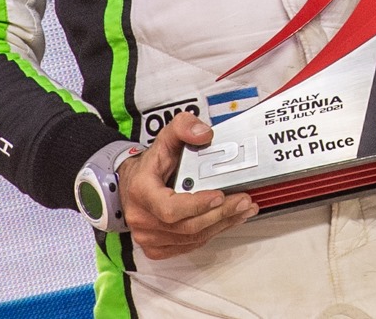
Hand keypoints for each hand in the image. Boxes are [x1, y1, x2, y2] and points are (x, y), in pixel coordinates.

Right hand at [119, 113, 257, 259]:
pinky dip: (211, 233)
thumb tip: (204, 134)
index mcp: (141, 191)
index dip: (197, 205)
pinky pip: (189, 245)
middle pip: (187, 226)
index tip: (220, 195)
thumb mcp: (165, 137)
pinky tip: (227, 221)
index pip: (170, 208)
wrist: (131, 184)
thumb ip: (184, 128)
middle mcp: (142, 218)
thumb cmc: (150, 165)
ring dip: (222, 224)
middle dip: (220, 214)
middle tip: (243, 201)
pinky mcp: (157, 249)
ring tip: (243, 209)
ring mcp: (149, 237)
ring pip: (192, 238)